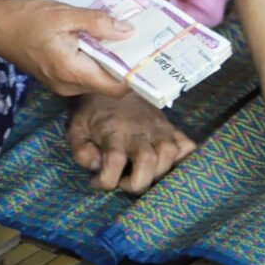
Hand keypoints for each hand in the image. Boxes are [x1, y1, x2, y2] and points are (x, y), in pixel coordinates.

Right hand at [0, 0, 133, 98]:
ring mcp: (61, 83)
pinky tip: (100, 36)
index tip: (152, 59)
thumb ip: (97, 23)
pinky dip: (96, 57)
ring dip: (110, 58)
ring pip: (97, 76)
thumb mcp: (64, 14)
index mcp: (72, 72)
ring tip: (123, 33)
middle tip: (144, 40)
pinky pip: (85, 71)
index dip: (136, 76)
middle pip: (108, 82)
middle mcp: (68, 85)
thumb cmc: (26, 18)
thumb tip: (128, 32)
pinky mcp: (57, 76)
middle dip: (126, 63)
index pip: (116, 88)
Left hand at [67, 92, 195, 194]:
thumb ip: (82, 151)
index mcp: (113, 131)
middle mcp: (139, 130)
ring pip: (170, 153)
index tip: (97, 181)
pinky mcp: (171, 126)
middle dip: (138, 182)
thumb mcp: (76, 129)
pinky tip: (167, 165)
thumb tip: (97, 167)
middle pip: (148, 160)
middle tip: (124, 182)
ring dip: (159, 172)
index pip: (114, 160)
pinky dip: (183, 159)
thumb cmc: (93, 112)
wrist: (110, 81)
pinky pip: (187, 144)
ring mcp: (159, 127)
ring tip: (144, 174)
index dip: (106, 181)